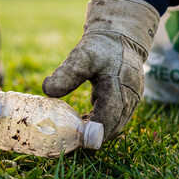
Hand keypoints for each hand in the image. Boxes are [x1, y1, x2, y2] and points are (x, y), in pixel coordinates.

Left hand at [43, 0, 159, 142]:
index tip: (74, 140)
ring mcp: (132, 100)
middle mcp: (130, 97)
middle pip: (113, 127)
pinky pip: (116, 119)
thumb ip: (67, 73)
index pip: (108, 118)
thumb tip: (46, 91)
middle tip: (68, 142)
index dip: (92, 132)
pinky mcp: (129, 100)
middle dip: (93, 137)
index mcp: (120, 86)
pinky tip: (82, 122)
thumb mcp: (83, 56)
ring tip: (73, 133)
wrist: (121, 36)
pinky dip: (101, 124)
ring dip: (96, 132)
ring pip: (115, 125)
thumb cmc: (101, 46)